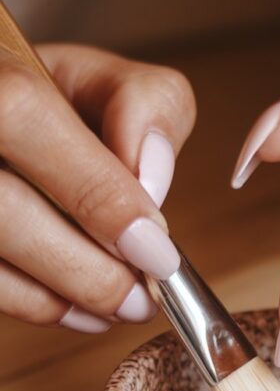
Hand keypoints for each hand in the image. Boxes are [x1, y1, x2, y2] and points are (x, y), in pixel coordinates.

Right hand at [0, 43, 193, 330]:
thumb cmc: (44, 102)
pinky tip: (81, 310)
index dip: (94, 186)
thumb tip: (150, 175)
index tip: (154, 242)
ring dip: (64, 292)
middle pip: (0, 201)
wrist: (0, 133)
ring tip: (124, 305)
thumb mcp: (97, 81)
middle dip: (83, 262)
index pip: (23, 112)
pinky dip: (36, 304)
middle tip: (143, 291)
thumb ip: (144, 104)